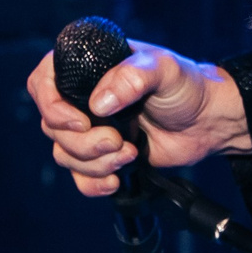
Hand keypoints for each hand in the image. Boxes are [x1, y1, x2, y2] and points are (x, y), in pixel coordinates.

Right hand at [25, 38, 250, 198]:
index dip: (50, 105)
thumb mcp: (163, 69)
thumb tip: (99, 103)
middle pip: (52, 126)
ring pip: (64, 154)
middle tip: (117, 139)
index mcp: (90, 70)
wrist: (209, 122)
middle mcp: (84, 99)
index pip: (43, 81)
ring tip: (129, 153)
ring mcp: (93, 129)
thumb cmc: (187, 86)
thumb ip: (132, 78)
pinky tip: (115, 180)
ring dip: (94, 162)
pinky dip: (93, 183)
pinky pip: (80, 177)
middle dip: (83, 142)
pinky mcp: (104, 157)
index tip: (78, 122)